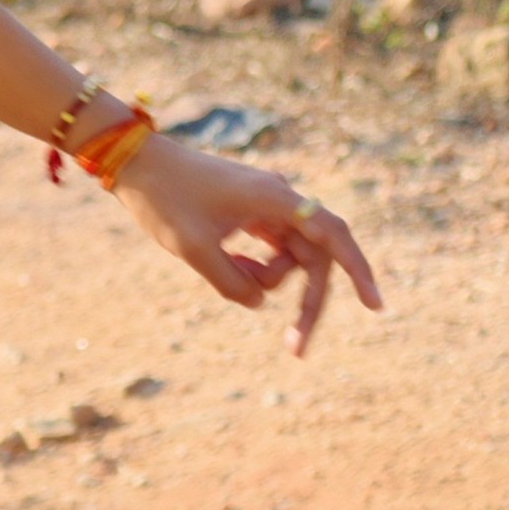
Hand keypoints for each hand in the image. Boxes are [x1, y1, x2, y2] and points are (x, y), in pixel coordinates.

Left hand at [110, 137, 383, 356]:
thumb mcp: (195, 251)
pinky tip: (224, 264)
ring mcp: (264, 203)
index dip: (358, 270)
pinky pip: (268, 248)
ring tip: (223, 272)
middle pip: (312, 257)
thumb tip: (260, 302)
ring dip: (265, 279)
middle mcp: (278, 197)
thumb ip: (234, 284)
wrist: (133, 161)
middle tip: (296, 348)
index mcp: (274, 198)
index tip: (375, 305)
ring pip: (288, 256)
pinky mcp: (249, 210)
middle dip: (305, 301)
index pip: (332, 235)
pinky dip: (252, 266)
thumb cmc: (163, 199)